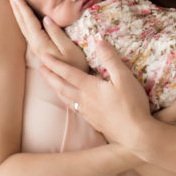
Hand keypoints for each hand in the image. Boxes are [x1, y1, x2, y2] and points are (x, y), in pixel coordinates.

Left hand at [7, 0, 87, 71]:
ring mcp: (37, 49)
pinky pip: (28, 32)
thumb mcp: (69, 49)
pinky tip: (24, 19)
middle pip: (23, 23)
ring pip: (24, 28)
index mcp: (41, 43)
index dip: (22, 7)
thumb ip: (57, 33)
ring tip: (14, 3)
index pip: (29, 21)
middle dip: (17, 8)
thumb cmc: (76, 65)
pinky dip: (24, 22)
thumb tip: (46, 18)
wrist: (75, 84)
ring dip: (18, 14)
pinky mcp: (41, 51)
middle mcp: (36, 46)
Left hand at [39, 37, 153, 146]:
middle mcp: (84, 100)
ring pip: (66, 99)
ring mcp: (88, 113)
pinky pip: (74, 108)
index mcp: (90, 88)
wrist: (135, 134)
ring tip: (50, 84)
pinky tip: (70, 102)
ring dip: (55, 89)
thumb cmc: (131, 104)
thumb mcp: (124, 77)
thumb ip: (110, 59)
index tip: (43, 56)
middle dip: (49, 77)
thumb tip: (99, 41)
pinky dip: (66, 101)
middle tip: (39, 68)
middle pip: (62, 87)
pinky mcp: (94, 122)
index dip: (54, 64)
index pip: (68, 73)